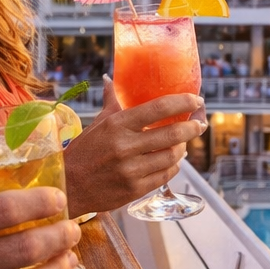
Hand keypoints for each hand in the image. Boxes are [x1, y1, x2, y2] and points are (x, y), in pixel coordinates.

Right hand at [62, 76, 205, 215]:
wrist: (69, 187)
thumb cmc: (84, 152)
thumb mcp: (97, 124)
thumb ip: (110, 102)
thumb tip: (110, 79)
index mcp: (117, 125)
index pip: (158, 108)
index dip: (183, 102)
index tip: (196, 100)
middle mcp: (125, 146)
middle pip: (172, 134)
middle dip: (193, 127)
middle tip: (200, 123)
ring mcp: (131, 170)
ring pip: (172, 157)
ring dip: (183, 148)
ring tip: (184, 142)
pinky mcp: (135, 189)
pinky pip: (165, 175)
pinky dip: (174, 166)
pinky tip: (174, 160)